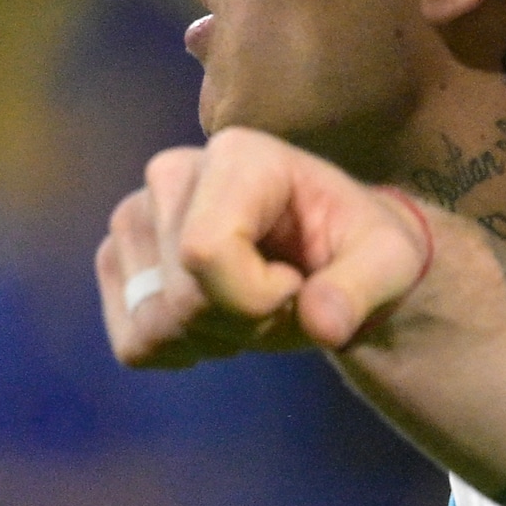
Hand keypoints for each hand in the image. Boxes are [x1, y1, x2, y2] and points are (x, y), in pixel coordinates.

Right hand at [99, 130, 443, 367]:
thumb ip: (362, 288)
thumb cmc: (360, 248)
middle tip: (284, 299)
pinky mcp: (117, 261)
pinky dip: (182, 350)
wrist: (333, 258)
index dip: (255, 298)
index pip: (205, 252)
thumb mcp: (388, 262)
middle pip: (183, 298)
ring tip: (253, 304)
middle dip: (244, 325)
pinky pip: (134, 343)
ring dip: (216, 338)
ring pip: (156, 325)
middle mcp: (171, 173)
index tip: (296, 285)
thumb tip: (323, 323)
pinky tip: (218, 318)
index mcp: (237, 155)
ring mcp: (134, 217)